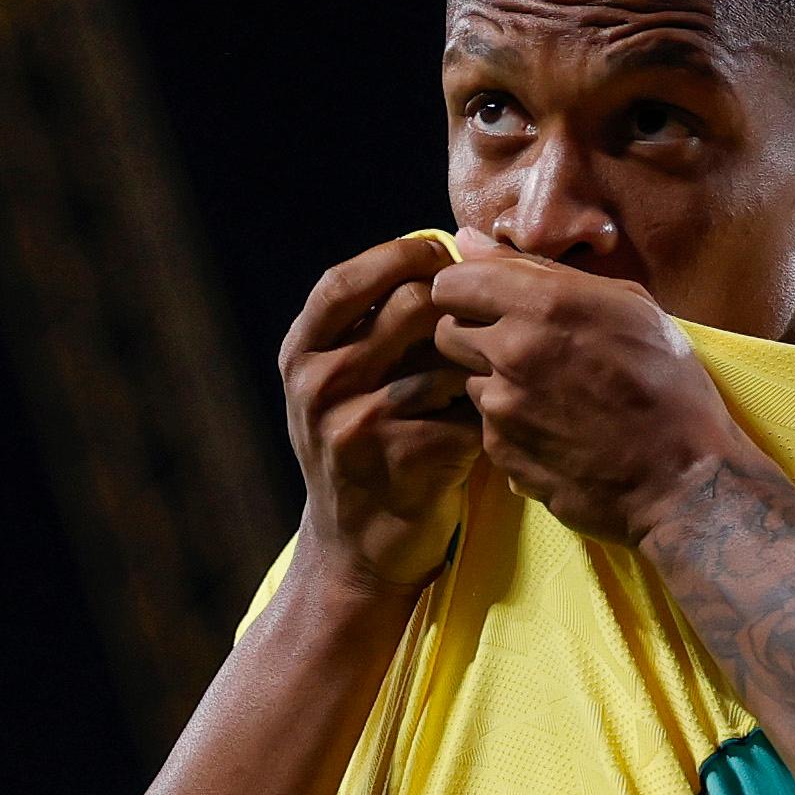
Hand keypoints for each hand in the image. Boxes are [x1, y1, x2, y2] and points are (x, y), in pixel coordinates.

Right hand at [281, 235, 482, 594]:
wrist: (357, 549)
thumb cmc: (364, 448)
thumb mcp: (340, 383)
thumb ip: (370, 324)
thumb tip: (448, 246)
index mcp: (300, 353)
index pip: (344, 280)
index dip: (399, 255)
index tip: (442, 255)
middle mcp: (317, 384)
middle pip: (411, 305)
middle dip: (459, 307)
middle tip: (486, 319)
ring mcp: (355, 424)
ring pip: (447, 358)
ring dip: (480, 365)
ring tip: (491, 378)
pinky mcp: (401, 461)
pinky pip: (470, 412)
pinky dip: (491, 416)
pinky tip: (494, 426)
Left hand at [428, 252, 750, 547]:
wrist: (684, 481)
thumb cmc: (669, 386)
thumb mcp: (626, 305)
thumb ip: (540, 269)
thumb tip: (471, 242)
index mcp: (545, 305)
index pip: (451, 282)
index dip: (466, 289)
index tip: (489, 301)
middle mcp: (513, 352)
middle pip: (446, 331)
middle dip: (474, 334)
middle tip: (520, 347)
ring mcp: (503, 409)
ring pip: (467, 380)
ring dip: (496, 382)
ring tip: (552, 394)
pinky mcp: (502, 454)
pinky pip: (487, 426)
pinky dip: (512, 425)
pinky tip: (557, 429)